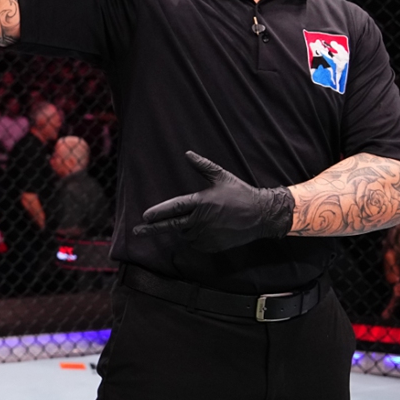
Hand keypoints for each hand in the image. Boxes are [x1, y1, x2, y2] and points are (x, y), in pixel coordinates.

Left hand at [132, 151, 295, 252]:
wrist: (262, 215)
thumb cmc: (240, 193)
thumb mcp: (221, 176)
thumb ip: (202, 166)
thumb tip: (187, 153)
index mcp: (202, 202)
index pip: (174, 208)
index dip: (158, 212)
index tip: (144, 216)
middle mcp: (202, 220)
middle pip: (172, 226)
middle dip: (152, 229)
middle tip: (137, 231)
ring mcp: (208, 235)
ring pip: (185, 234)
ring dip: (183, 229)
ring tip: (198, 219)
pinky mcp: (213, 245)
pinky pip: (196, 243)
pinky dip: (195, 237)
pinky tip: (205, 229)